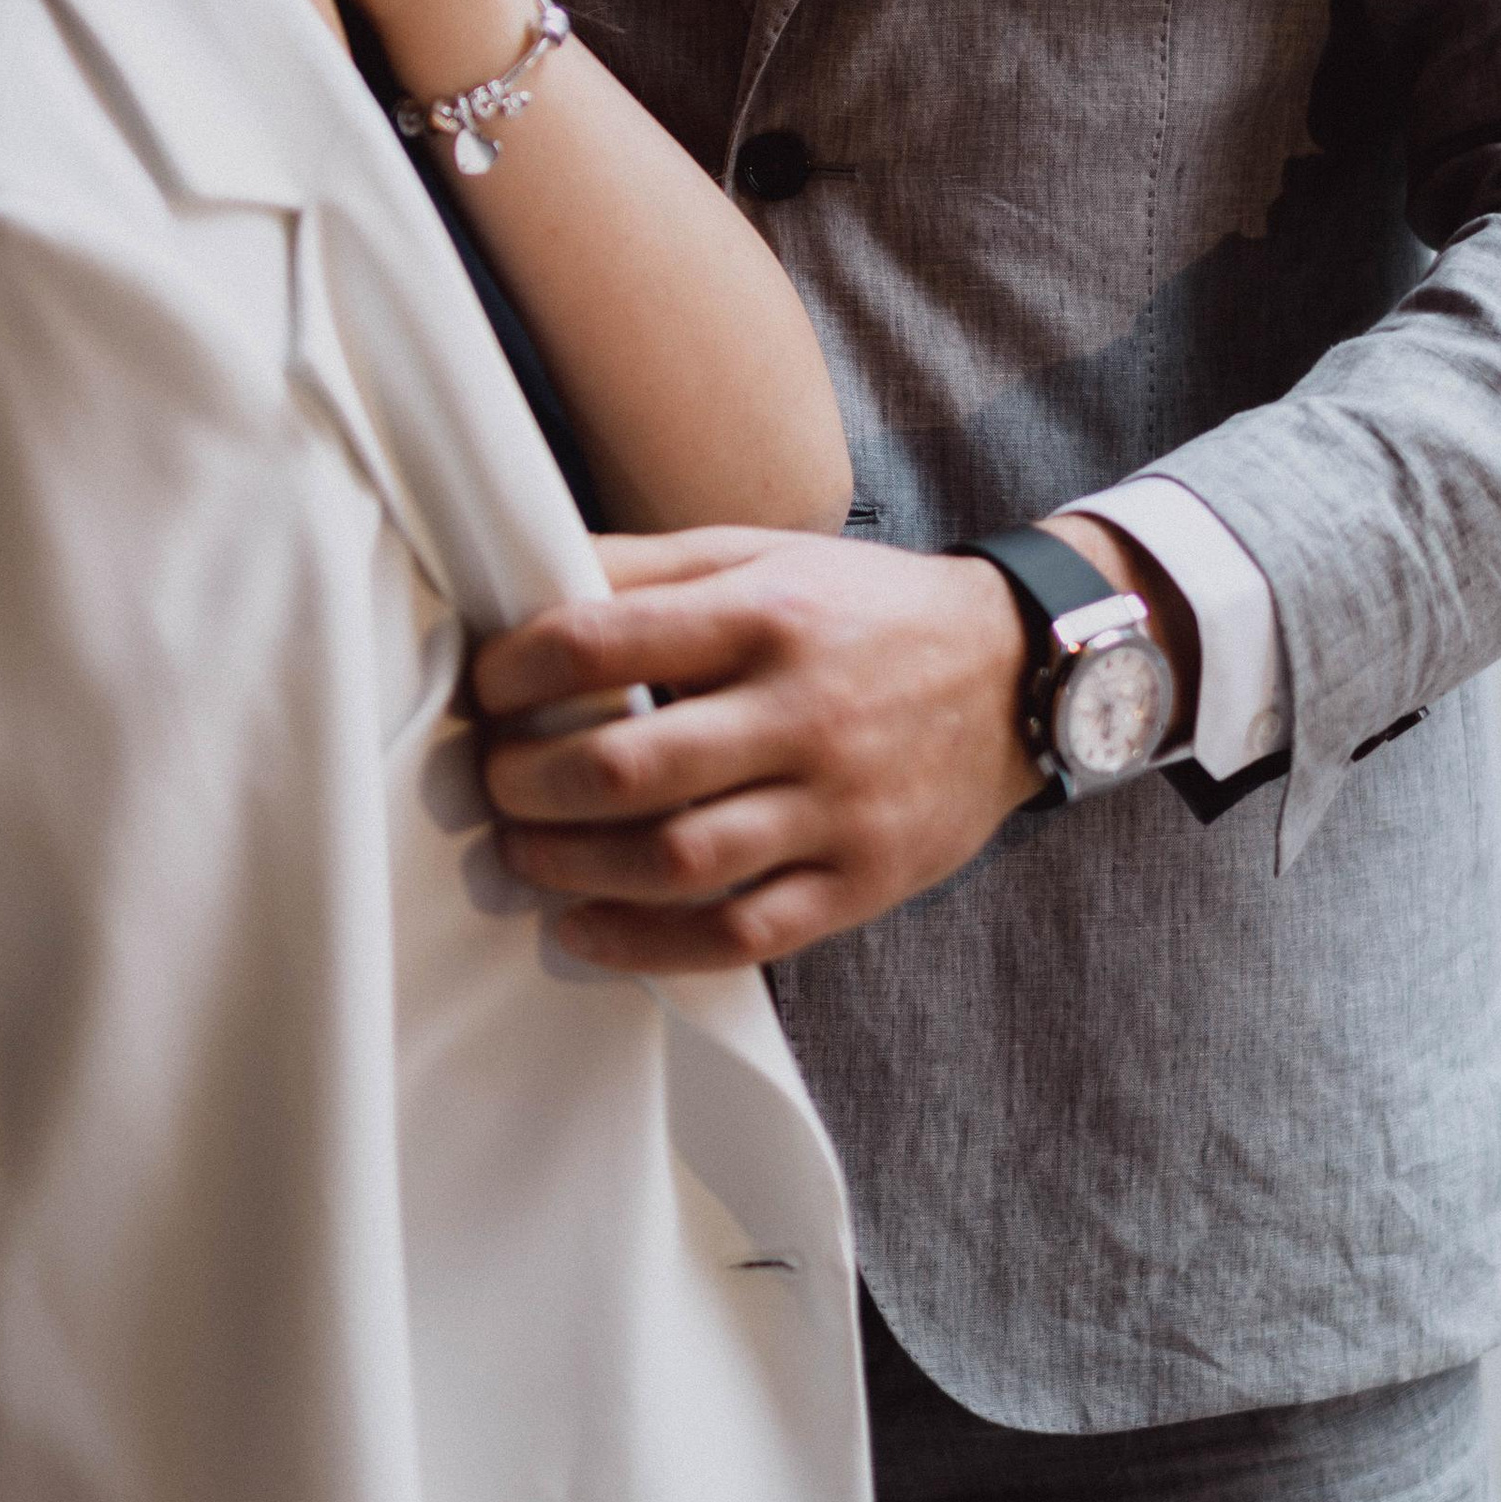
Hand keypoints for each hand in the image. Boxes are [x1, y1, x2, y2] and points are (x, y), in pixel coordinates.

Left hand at [474, 529, 1034, 970]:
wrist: (1015, 672)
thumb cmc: (862, 610)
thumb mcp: (764, 555)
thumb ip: (648, 568)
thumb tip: (525, 578)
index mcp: (767, 613)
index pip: (603, 641)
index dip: (515, 671)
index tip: (484, 689)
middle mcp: (801, 710)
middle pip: (628, 768)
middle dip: (528, 783)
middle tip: (490, 783)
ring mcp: (836, 806)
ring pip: (675, 861)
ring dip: (569, 868)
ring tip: (520, 853)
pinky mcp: (860, 882)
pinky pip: (738, 934)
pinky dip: (643, 945)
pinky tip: (582, 930)